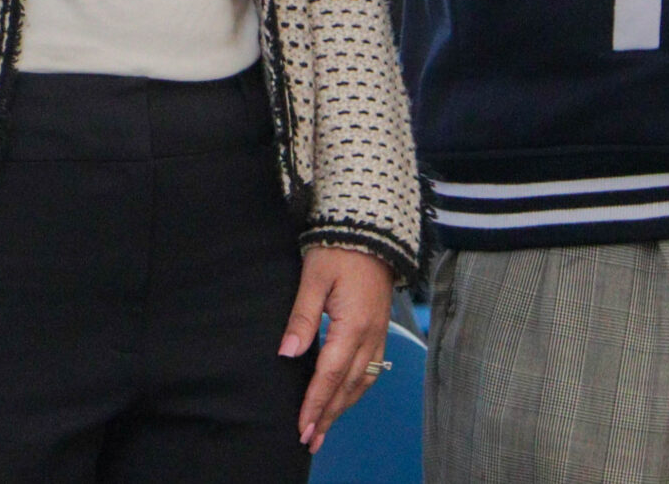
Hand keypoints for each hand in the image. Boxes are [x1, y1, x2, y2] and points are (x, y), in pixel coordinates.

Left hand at [279, 245, 396, 452]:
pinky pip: (372, 369)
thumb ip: (301, 319)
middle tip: (310, 440)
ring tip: (325, 427)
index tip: (302, 427)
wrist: (370, 228)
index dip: (315, 403)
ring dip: (343, 407)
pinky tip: (345, 397)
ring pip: (362, 382)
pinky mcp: (381, 329)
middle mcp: (370, 336)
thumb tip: (288, 354)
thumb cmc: (338, 249)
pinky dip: (357, 389)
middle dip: (328, 415)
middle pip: (348, 386)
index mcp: (353, 325)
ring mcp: (379, 334)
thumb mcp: (313, 279)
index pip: (330, 375)